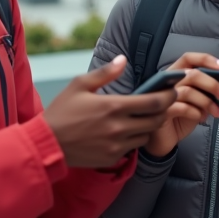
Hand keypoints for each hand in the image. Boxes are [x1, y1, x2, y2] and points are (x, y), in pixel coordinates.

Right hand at [44, 56, 175, 167]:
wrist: (46, 144)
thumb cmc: (61, 112)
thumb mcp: (79, 85)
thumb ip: (105, 72)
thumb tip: (123, 59)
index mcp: (113, 106)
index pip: (154, 102)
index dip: (168, 96)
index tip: (172, 90)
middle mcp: (119, 128)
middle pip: (156, 120)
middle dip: (163, 110)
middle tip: (162, 103)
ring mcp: (117, 145)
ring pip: (146, 135)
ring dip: (149, 125)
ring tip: (143, 116)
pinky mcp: (112, 158)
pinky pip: (133, 148)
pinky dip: (135, 138)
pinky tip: (127, 130)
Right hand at [145, 53, 218, 156]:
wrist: (164, 140)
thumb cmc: (180, 117)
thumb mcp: (196, 101)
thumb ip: (205, 91)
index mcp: (175, 75)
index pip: (188, 58)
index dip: (206, 59)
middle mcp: (166, 82)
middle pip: (192, 74)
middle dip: (213, 84)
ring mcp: (162, 97)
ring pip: (188, 91)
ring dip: (207, 102)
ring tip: (217, 112)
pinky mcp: (161, 112)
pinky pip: (182, 108)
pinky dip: (195, 112)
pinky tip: (201, 118)